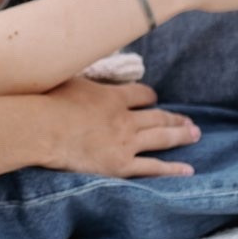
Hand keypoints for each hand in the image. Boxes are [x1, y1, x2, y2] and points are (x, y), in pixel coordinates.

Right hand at [29, 77, 200, 176]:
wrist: (42, 129)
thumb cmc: (48, 102)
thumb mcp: (69, 81)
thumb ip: (84, 81)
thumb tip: (82, 68)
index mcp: (112, 97)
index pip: (140, 94)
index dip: (150, 96)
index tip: (154, 98)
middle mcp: (125, 119)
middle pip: (157, 117)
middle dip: (175, 119)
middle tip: (190, 121)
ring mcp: (125, 143)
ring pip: (161, 138)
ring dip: (180, 136)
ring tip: (195, 135)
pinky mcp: (120, 165)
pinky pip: (152, 168)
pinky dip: (171, 169)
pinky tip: (187, 170)